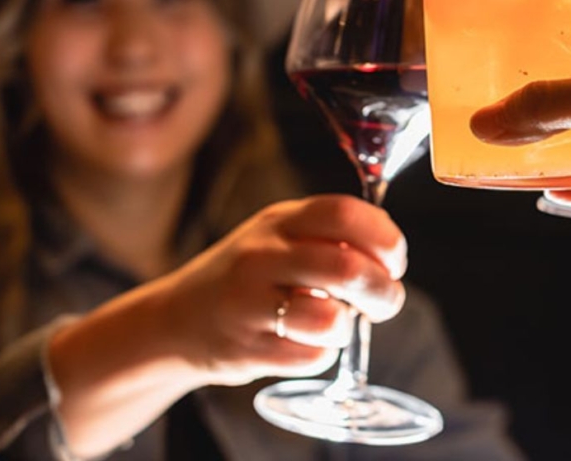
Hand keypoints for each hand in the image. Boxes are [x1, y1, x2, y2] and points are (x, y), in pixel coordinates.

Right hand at [158, 194, 407, 384]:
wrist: (175, 320)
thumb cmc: (248, 275)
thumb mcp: (279, 236)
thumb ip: (331, 234)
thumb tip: (391, 252)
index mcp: (279, 221)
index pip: (345, 213)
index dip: (385, 237)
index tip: (395, 260)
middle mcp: (262, 256)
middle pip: (348, 269)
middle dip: (384, 291)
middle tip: (385, 301)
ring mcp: (250, 303)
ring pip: (331, 319)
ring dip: (349, 326)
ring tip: (338, 322)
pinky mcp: (247, 349)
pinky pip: (312, 357)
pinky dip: (323, 353)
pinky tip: (306, 342)